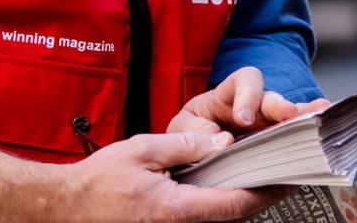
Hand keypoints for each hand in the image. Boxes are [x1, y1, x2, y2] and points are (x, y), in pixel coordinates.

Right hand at [60, 130, 289, 222]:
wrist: (70, 207)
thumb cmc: (101, 180)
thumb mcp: (143, 150)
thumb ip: (186, 146)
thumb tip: (223, 141)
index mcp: (178, 210)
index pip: (234, 204)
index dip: (264, 192)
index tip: (286, 179)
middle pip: (231, 216)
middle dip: (257, 195)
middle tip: (278, 173)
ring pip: (218, 220)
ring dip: (238, 200)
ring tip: (256, 175)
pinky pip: (201, 219)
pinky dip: (217, 204)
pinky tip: (221, 186)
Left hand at [167, 66, 330, 134]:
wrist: (194, 155)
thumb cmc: (190, 133)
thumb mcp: (183, 128)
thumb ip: (194, 130)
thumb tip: (221, 139)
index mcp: (227, 97)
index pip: (243, 80)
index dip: (247, 95)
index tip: (243, 119)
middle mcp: (254, 107)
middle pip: (272, 98)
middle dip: (280, 105)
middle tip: (288, 115)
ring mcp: (268, 127)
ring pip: (288, 117)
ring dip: (303, 117)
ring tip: (322, 114)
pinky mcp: (278, 147)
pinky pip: (295, 139)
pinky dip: (309, 134)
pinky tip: (326, 126)